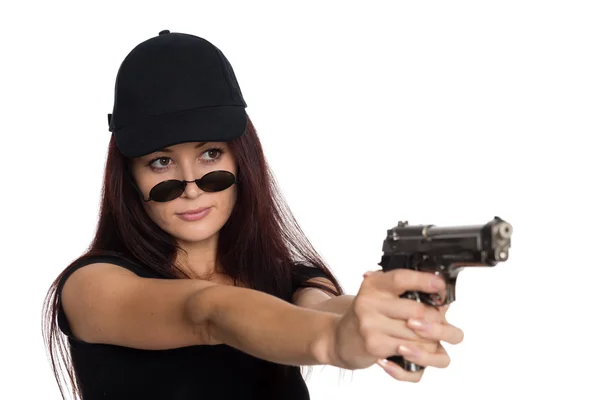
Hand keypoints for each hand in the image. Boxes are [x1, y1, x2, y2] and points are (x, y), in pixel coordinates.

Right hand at [329, 269, 463, 381]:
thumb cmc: (368, 315)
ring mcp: (371, 325)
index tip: (440, 285)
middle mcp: (370, 302)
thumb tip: (441, 296)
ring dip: (430, 342)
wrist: (339, 339)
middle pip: (418, 311)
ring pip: (419, 337)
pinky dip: (418, 358)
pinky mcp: (375, 345)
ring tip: (427, 340)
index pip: (401, 278)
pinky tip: (411, 353)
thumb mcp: (380, 295)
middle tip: (439, 323)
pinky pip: (411, 355)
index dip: (424, 281)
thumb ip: (405, 291)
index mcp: (374, 284)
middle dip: (435, 320)